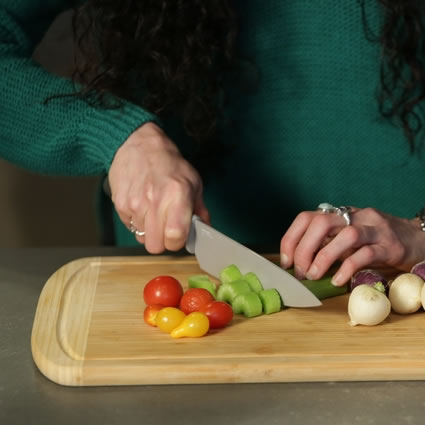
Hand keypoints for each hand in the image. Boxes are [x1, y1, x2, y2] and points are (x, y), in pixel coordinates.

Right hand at [108, 122, 208, 252]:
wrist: (138, 144)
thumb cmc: (169, 163)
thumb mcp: (193, 181)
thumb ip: (200, 209)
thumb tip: (205, 230)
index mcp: (177, 195)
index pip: (175, 238)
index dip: (178, 242)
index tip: (179, 236)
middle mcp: (154, 201)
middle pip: (155, 246)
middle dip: (162, 241)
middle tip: (166, 228)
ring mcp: (134, 204)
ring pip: (141, 239)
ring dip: (149, 230)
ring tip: (153, 210)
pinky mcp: (120, 205)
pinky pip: (129, 227)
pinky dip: (137, 221)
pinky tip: (142, 205)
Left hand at [280, 207, 424, 285]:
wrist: (417, 239)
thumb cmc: (375, 241)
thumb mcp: (347, 239)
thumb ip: (326, 244)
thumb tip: (299, 262)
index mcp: (340, 215)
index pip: (307, 217)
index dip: (291, 238)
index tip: (286, 261)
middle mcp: (355, 216)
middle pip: (321, 223)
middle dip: (304, 249)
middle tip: (301, 272)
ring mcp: (374, 229)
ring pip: (346, 235)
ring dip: (324, 257)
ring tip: (315, 275)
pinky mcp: (390, 245)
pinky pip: (366, 254)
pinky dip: (347, 268)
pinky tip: (338, 281)